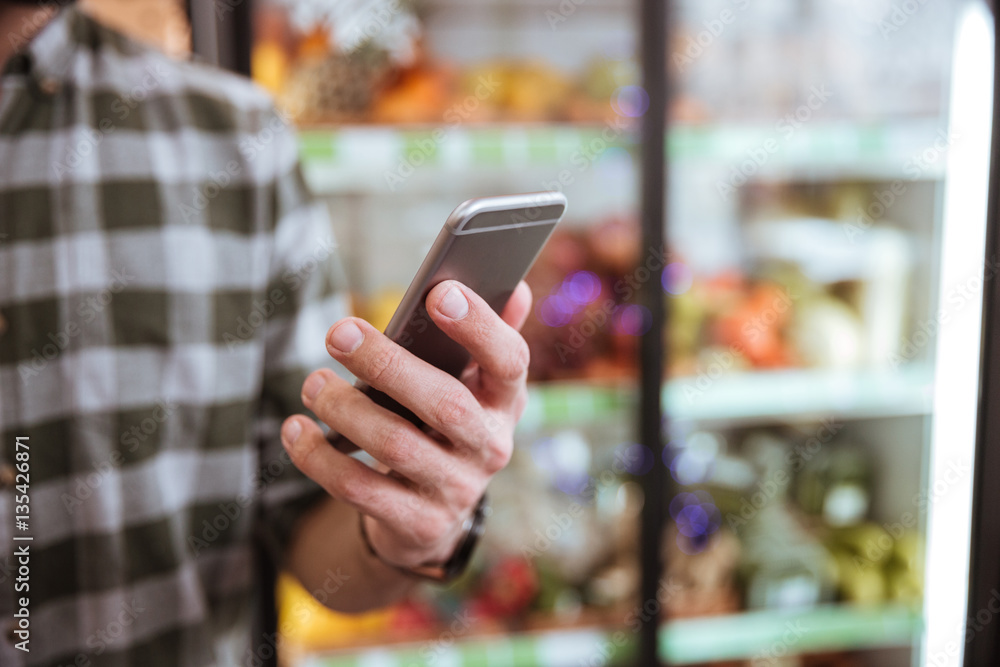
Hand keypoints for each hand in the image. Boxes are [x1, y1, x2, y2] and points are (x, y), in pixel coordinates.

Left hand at [280, 280, 531, 568]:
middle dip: (388, 365)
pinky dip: (320, 458)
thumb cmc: (446, 426)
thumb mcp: (473, 386)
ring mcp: (456, 490)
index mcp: (505, 401)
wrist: (435, 514)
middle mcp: (490, 447)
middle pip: (445, 404)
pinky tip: (296, 430)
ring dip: (345, 409)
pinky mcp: (417, 524)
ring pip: (396, 446)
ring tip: (313, 383)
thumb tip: (519, 287)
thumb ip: (490, 336)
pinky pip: (360, 491)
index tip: (439, 292)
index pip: (509, 361)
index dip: (479, 327)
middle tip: (338, 332)